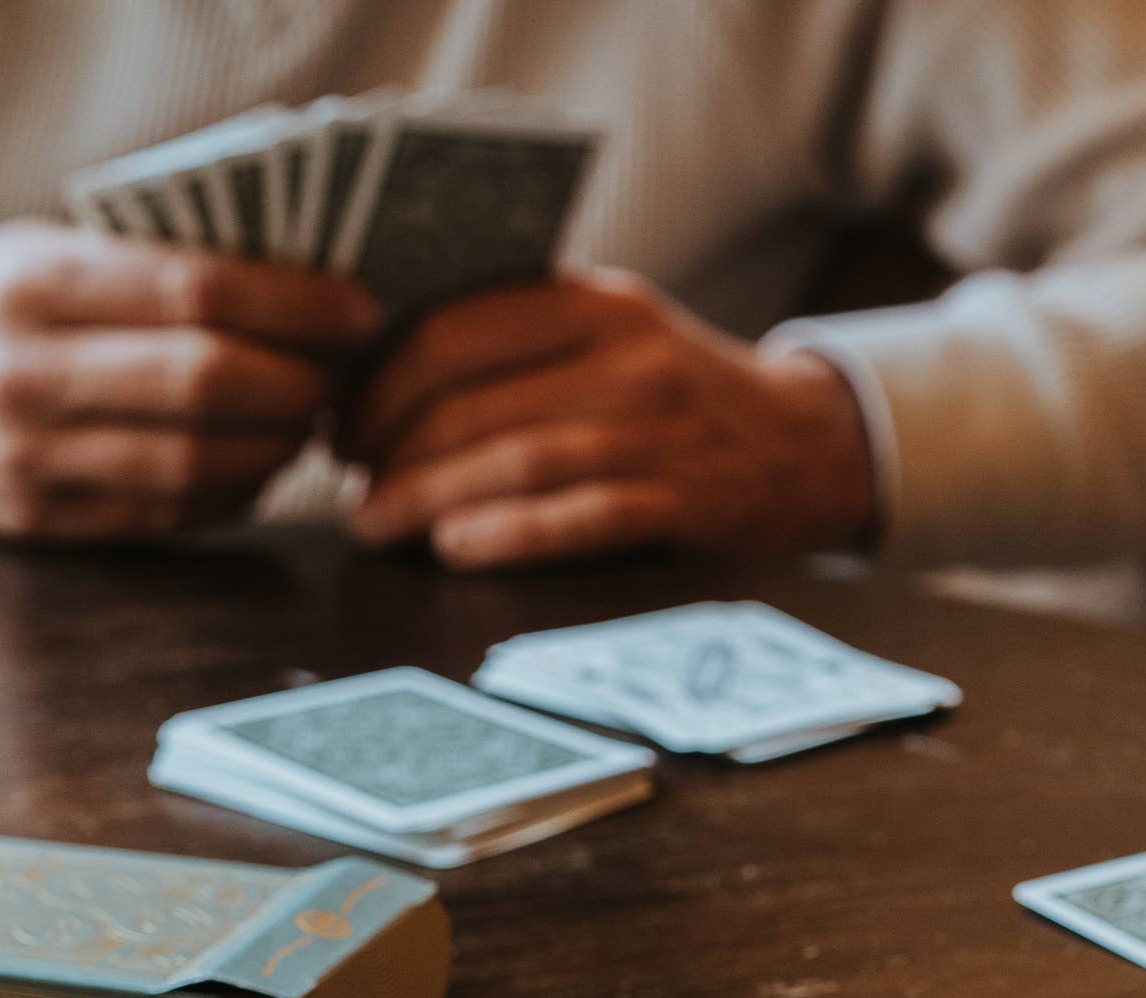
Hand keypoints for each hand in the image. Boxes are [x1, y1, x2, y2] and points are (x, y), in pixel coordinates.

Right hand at [0, 220, 378, 540]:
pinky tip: (261, 459)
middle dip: (300, 379)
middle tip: (342, 370)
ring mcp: (31, 461)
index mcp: (32, 284)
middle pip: (207, 382)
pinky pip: (172, 512)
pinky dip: (237, 488)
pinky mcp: (45, 525)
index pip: (196, 291)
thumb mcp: (47, 249)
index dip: (296, 304)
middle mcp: (25, 375)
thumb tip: (306, 281)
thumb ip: (155, 261)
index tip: (358, 308)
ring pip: (197, 461)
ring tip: (310, 415)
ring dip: (279, 443)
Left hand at [345, 273, 876, 568]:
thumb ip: (520, 338)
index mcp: (596, 302)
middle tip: (346, 482)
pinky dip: (505, 535)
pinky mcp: (682, 504)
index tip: (338, 418)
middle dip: (386, 447)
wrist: (808, 447)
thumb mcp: (612, 335)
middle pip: (470, 400)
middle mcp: (628, 358)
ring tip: (374, 523)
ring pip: (513, 460)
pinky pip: (576, 519)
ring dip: (424, 496)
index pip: (456, 327)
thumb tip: (378, 374)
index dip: (378, 378)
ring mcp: (658, 434)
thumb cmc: (675, 396)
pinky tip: (452, 548)